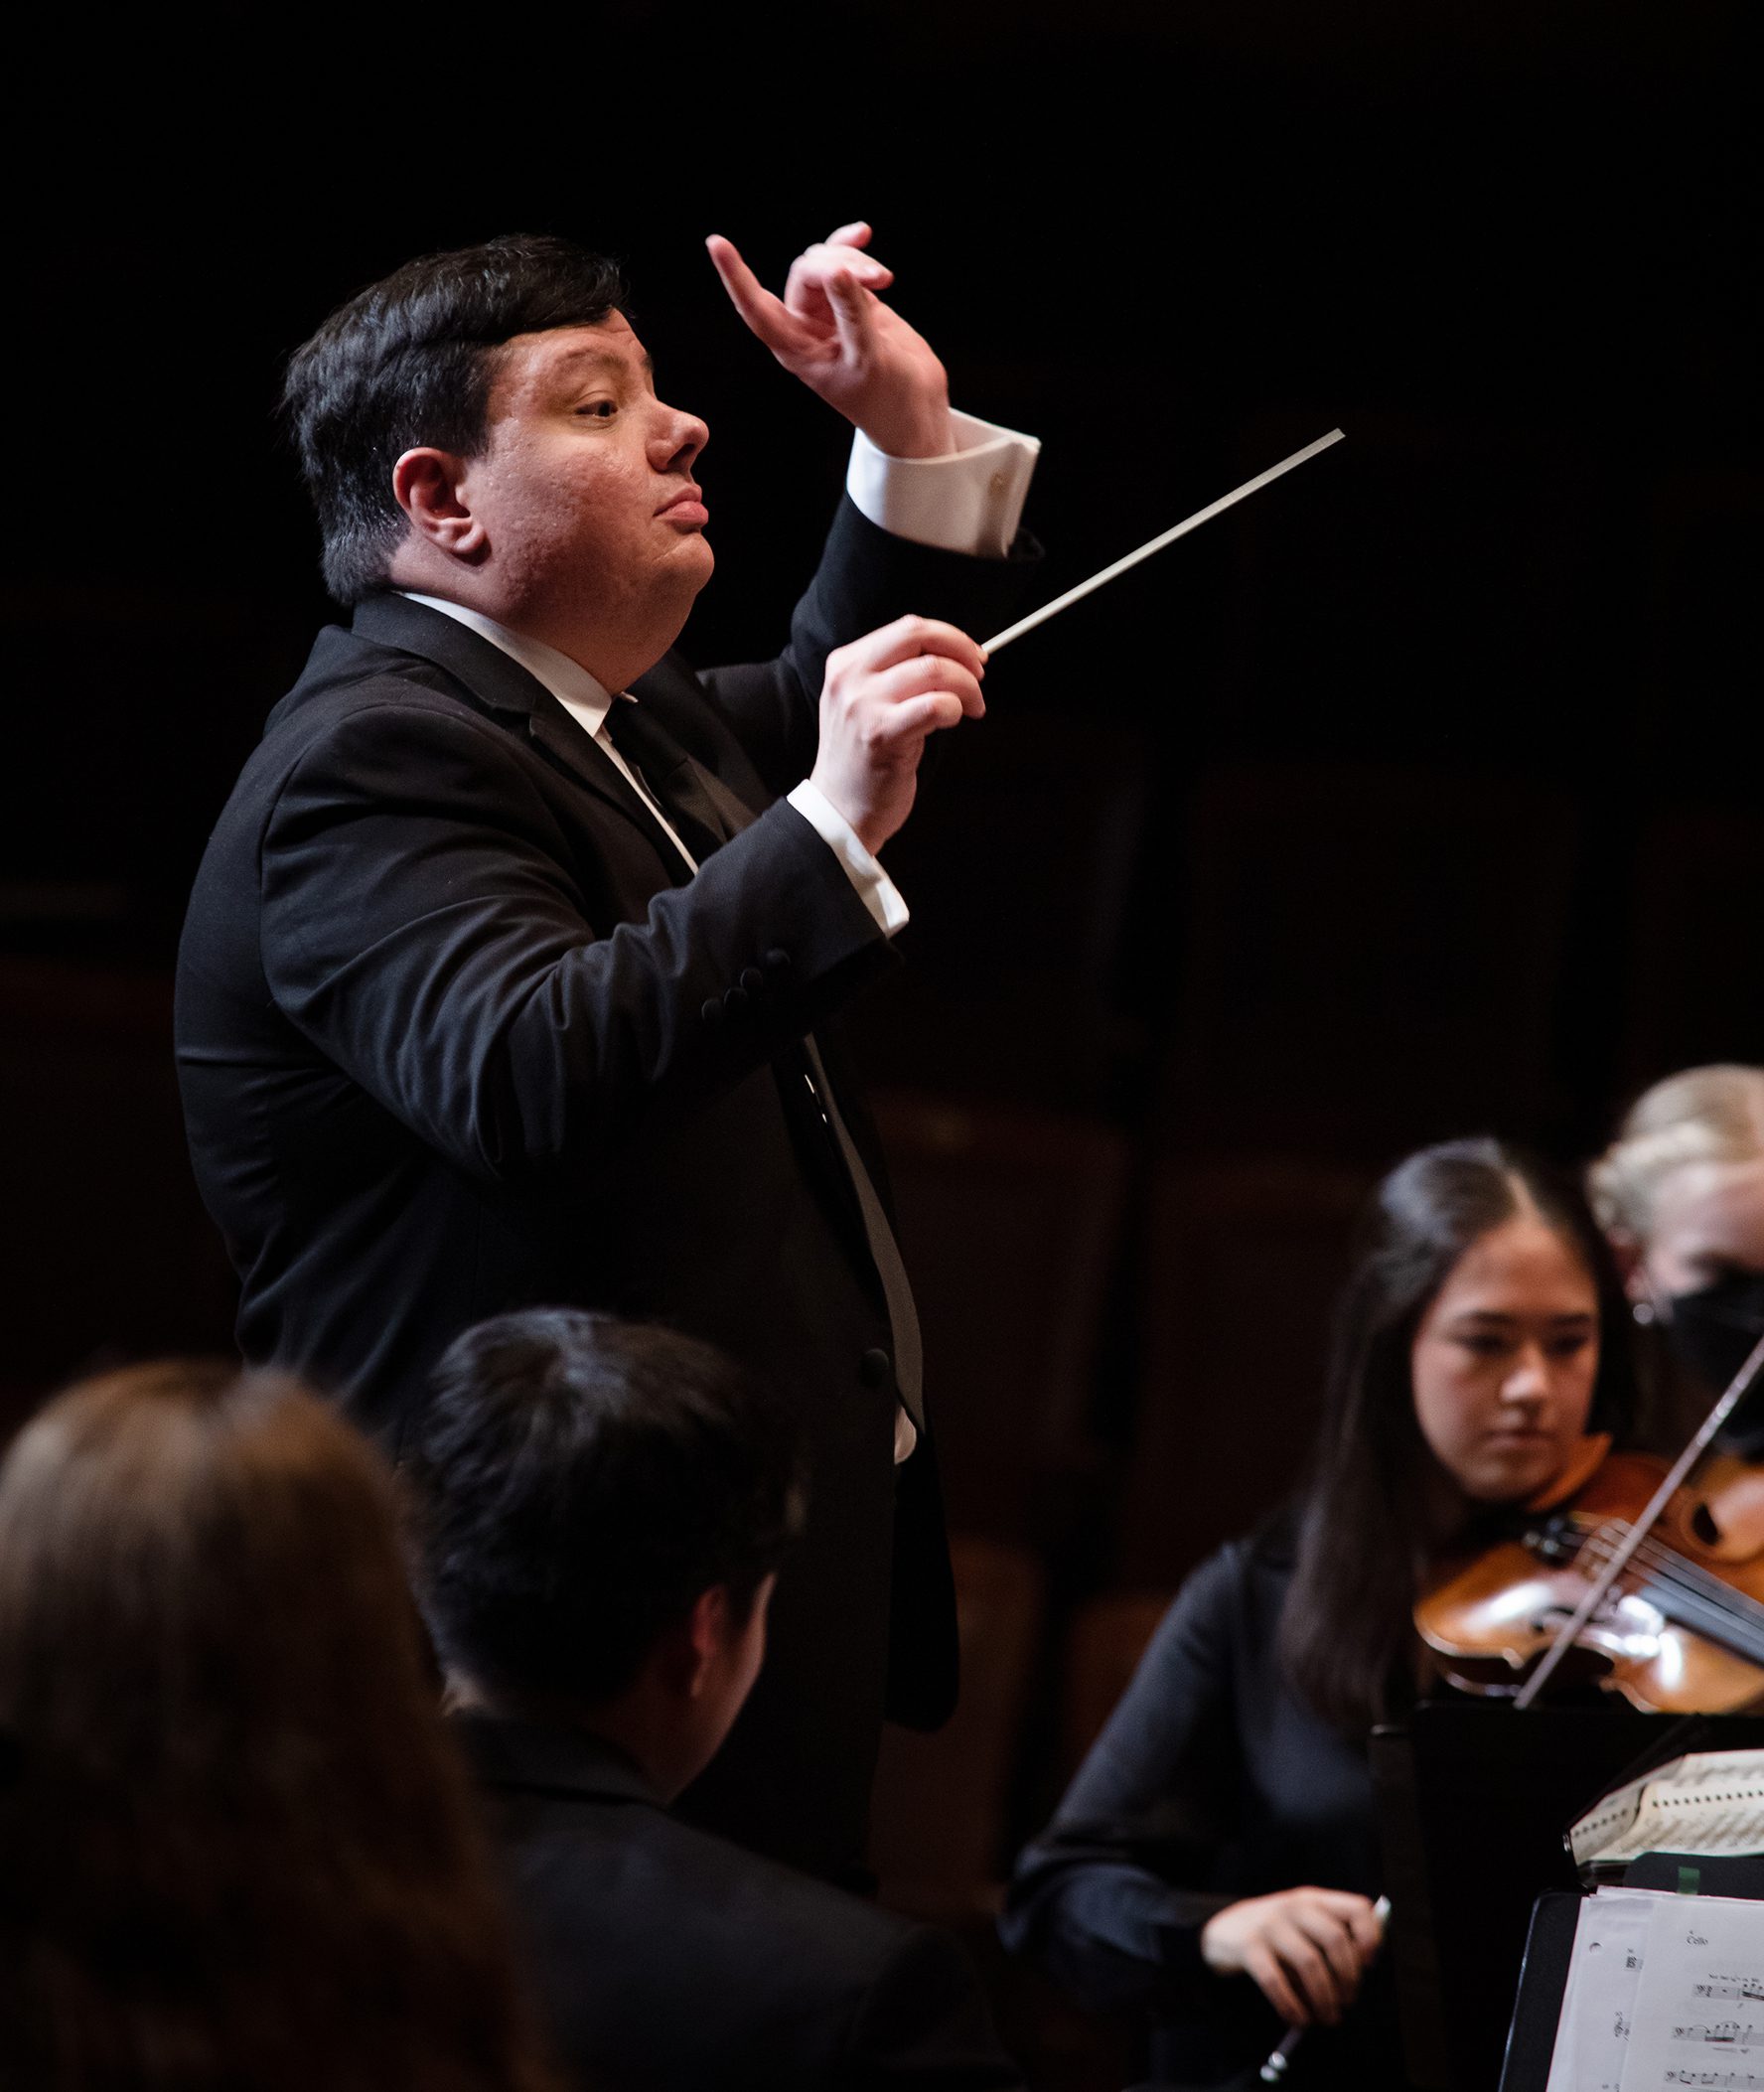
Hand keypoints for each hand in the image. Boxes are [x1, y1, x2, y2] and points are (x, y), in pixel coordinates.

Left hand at [706, 222, 952, 458]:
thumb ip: (853, 315)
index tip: (717, 243)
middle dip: (837, 265)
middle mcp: (805, 327)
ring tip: (884, 279)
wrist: (915, 408)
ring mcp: (829, 311)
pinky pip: (843, 262)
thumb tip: (839, 271)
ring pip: (823, 263)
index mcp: (795, 348)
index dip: (737, 278)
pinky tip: (863, 232)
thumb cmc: (886, 398)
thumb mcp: (868, 360)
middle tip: (876, 279)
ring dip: (852, 259)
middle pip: (804, 273)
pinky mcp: (854, 300)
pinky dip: (851, 246)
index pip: (756, 309)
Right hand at [809, 615, 985, 855]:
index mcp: (846, 663)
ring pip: (934, 670)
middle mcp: (850, 677)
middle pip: (918, 635)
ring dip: (967, 687)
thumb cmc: (864, 759)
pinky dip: (956, 708)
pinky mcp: (882, 734)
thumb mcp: (865, 703)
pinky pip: (936, 705)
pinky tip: (955, 721)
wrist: (840, 811)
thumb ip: (896, 675)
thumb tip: (953, 656)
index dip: (949, 637)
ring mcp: (863, 705)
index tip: (972, 656)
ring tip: (972, 708)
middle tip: (980, 675)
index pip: (907, 628)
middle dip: (962, 651)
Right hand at [1199, 1888, 1383, 2028]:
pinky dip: (1292, 2007)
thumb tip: (1357, 1980)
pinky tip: (1298, 2019)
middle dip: (1348, 1979)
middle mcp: (1294, 1906)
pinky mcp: (1249, 1946)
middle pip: (1336, 1940)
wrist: (1225, 1930)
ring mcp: (1270, 1924)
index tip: (1369, 1965)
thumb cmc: (1279, 1937)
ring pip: (1310, 1964)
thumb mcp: (1305, 1927)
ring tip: (1328, 2018)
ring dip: (1325, 1999)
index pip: (1357, 1908)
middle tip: (1348, 2003)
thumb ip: (1331, 1943)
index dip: (1371, 1937)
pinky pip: (1276, 1982)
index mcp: (1315, 1900)